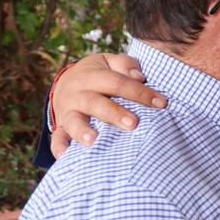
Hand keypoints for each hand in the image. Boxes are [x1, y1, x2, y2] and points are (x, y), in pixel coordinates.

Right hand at [49, 53, 165, 157]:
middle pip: (95, 103)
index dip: (140, 92)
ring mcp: (67, 111)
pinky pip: (57, 138)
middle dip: (114, 113)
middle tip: (133, 124)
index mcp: (91, 76)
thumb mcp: (109, 62)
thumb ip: (124, 65)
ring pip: (74, 121)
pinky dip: (59, 147)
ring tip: (93, 140)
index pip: (117, 82)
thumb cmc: (97, 74)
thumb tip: (139, 76)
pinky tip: (64, 156)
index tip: (162, 103)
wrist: (64, 84)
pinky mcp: (61, 127)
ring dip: (83, 131)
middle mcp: (77, 94)